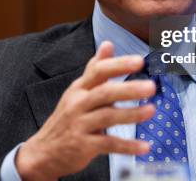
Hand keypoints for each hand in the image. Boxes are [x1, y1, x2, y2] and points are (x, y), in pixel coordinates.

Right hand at [15, 41, 155, 180]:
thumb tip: (108, 44)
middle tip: (151, 86)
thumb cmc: (66, 118)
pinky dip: (127, 146)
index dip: (119, 65)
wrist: (43, 152)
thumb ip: (95, 69)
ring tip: (152, 110)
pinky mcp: (83, 146)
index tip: (139, 61)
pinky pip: (108, 144)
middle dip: (128, 89)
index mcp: (79, 88)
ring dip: (131, 114)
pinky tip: (145, 146)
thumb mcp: (77, 91)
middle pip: (104, 93)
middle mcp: (78, 104)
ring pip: (107, 117)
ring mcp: (80, 125)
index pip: (98, 71)